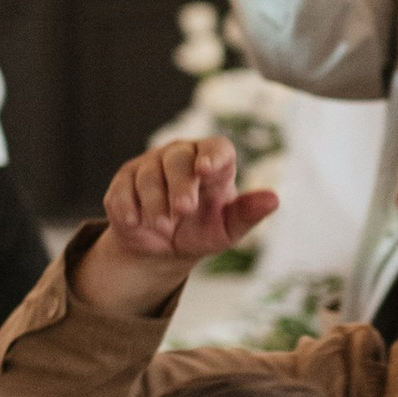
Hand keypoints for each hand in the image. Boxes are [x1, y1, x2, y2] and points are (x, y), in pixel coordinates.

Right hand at [101, 135, 279, 268]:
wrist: (164, 249)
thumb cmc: (203, 231)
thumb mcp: (227, 230)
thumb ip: (247, 214)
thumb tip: (274, 200)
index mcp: (213, 163)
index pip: (216, 147)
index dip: (212, 155)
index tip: (207, 170)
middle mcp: (181, 156)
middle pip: (178, 158)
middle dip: (180, 184)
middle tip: (184, 210)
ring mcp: (151, 165)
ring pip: (149, 174)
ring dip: (155, 202)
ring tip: (163, 227)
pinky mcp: (125, 180)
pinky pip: (122, 188)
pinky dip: (128, 206)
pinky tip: (135, 222)